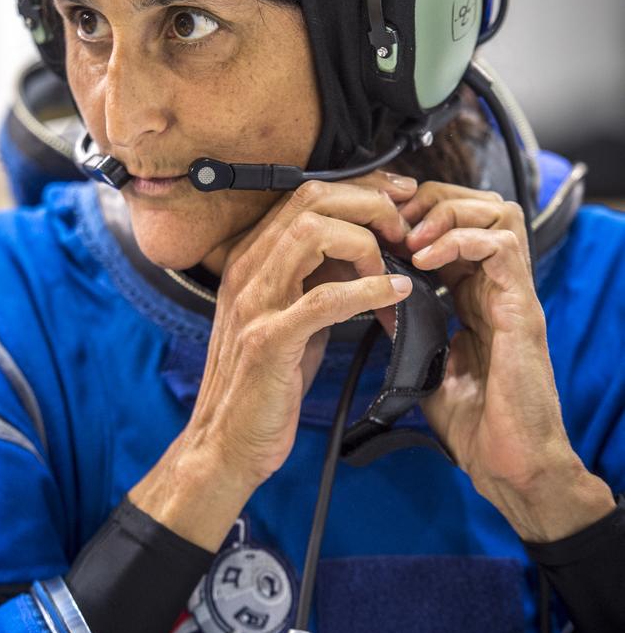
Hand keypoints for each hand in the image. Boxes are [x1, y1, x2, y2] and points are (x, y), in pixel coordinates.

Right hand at [130, 171, 416, 548]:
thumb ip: (316, 280)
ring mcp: (254, 303)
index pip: (305, 195)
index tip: (400, 197)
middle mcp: (247, 271)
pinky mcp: (268, 341)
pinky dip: (368, 290)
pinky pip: (323, 299)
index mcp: (251, 260)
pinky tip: (396, 294)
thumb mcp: (291, 318)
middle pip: (310, 201)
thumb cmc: (264, 384)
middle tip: (406, 227)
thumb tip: (364, 249)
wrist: (227, 444)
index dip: (360, 188)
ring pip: (312, 235)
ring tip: (399, 263)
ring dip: (367, 242)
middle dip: (368, 203)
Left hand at [401, 182, 613, 539]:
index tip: (380, 231)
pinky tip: (424, 259)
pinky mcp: (522, 309)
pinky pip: (502, 246)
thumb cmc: (474, 426)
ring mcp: (513, 295)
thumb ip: (409, 331)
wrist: (508, 465)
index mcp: (475, 297)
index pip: (455, 227)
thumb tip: (377, 305)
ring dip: (447, 214)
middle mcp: (498, 288)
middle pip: (480, 205)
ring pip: (497, 212)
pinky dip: (459, 239)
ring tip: (410, 239)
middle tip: (394, 223)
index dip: (417, 218)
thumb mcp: (427, 367)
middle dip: (433, 201)